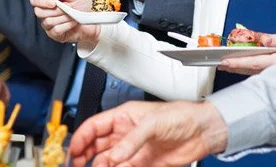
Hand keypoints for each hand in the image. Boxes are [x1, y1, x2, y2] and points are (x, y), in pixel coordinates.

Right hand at [30, 0, 99, 44]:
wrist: (93, 18)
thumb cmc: (82, 4)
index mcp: (48, 0)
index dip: (41, 1)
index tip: (53, 3)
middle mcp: (45, 12)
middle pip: (38, 12)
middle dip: (56, 10)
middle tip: (68, 8)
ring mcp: (48, 24)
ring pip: (48, 21)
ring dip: (63, 17)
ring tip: (72, 15)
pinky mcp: (54, 34)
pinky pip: (55, 30)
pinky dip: (66, 25)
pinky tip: (72, 22)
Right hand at [69, 101, 227, 166]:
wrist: (202, 131)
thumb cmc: (181, 115)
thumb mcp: (153, 122)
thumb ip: (133, 139)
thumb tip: (116, 155)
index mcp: (124, 116)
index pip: (95, 126)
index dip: (82, 138)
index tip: (73, 151)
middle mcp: (126, 134)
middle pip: (97, 146)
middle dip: (85, 156)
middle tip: (79, 166)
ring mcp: (133, 150)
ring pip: (108, 161)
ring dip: (101, 166)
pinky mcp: (143, 164)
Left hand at [218, 29, 275, 74]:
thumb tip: (261, 39)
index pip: (254, 62)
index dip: (238, 62)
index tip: (225, 61)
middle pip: (250, 68)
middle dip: (233, 66)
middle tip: (218, 64)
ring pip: (253, 70)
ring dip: (238, 67)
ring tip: (224, 64)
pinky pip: (258, 69)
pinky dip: (247, 66)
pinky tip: (239, 64)